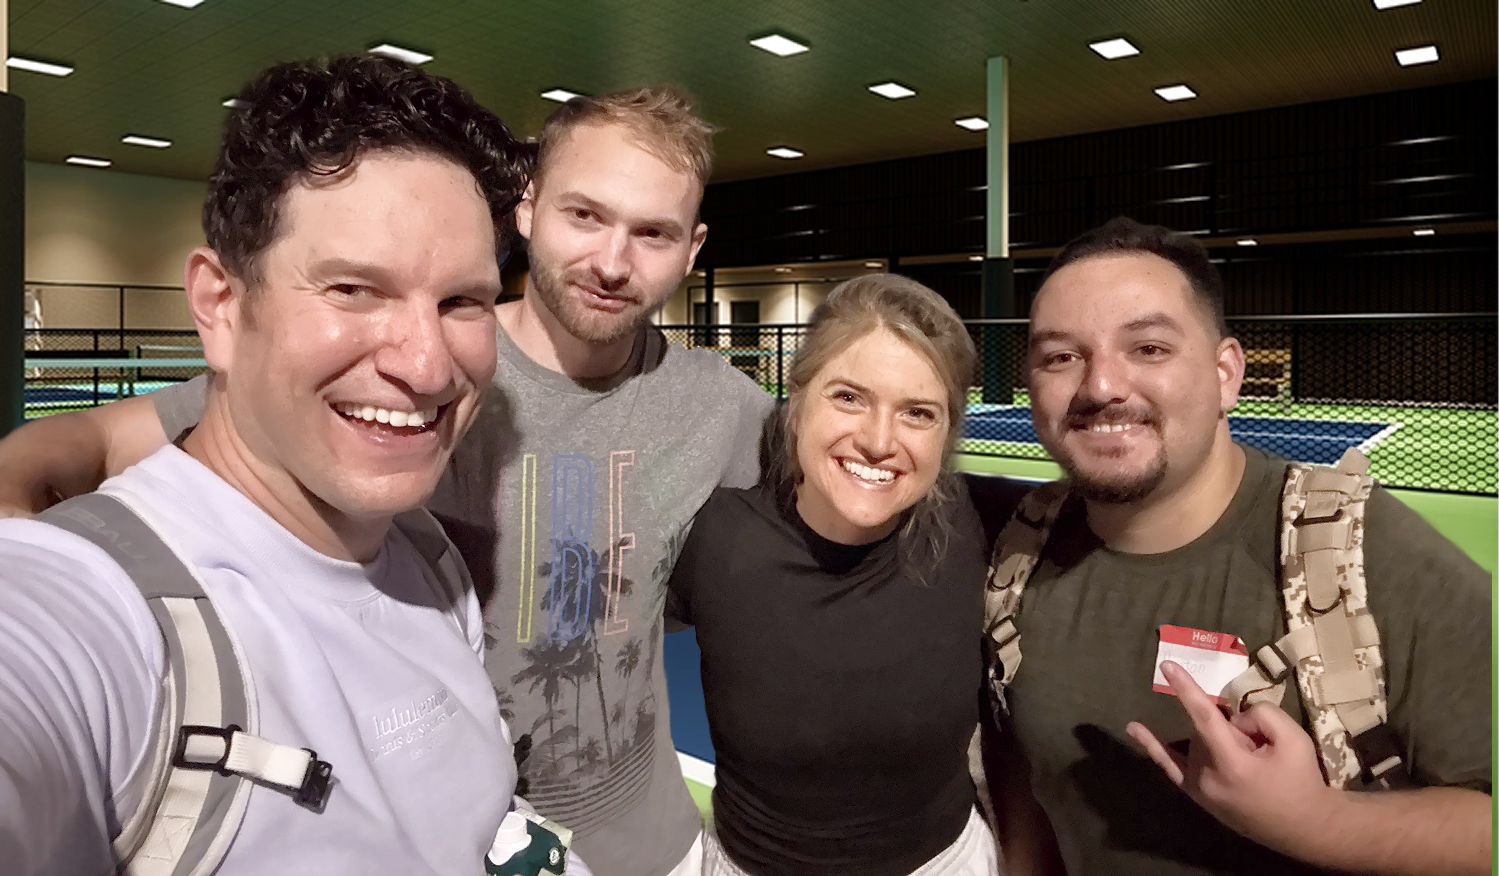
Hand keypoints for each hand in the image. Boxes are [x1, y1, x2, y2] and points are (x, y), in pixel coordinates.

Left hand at [1125, 660, 1336, 857]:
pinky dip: (1153, 746)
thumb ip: (1261, 715)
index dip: (1186, 689)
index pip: (1203, 717)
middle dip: (1235, 728)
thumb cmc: (1302, 782)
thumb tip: (1234, 718)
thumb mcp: (1294, 739)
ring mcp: (1197, 787)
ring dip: (1221, 740)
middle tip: (1263, 749)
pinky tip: (1134, 728)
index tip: (1168, 665)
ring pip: (1199, 741)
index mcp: (1231, 763)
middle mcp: (1206, 776)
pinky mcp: (1196, 793)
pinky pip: (1170, 765)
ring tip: (1252, 762)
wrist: (1306, 828)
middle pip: (1209, 728)